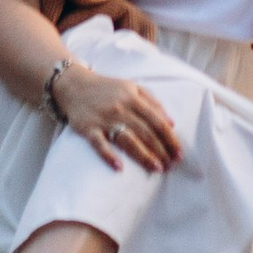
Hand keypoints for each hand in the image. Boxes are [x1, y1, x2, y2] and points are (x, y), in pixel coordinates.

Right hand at [52, 63, 180, 172]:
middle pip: (146, 132)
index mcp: (133, 98)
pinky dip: (109, 156)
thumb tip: (171, 123)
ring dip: (143, 156)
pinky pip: (99, 144)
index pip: (157, 121)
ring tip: (156, 168)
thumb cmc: (107, 88)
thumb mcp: (132, 87)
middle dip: (161, 150)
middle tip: (171, 165)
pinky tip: (119, 167)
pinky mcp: (88, 129)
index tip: (178, 153)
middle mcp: (120, 108)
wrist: (74, 85)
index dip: (170, 138)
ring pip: (127, 140)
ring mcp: (104, 119)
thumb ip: (152, 102)